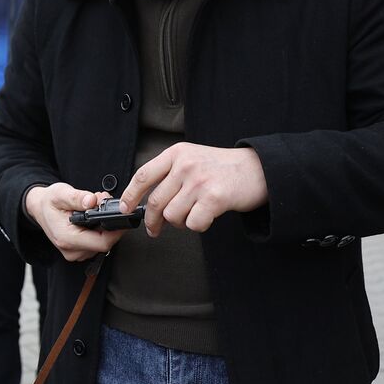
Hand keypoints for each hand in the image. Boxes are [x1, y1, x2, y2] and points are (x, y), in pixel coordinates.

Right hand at [25, 183, 125, 261]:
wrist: (40, 209)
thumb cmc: (49, 202)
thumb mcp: (60, 193)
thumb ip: (77, 197)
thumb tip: (92, 201)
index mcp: (66, 238)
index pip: (102, 242)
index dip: (115, 230)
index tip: (119, 216)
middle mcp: (71, 250)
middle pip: (105, 243)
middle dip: (109, 224)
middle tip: (103, 206)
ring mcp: (76, 253)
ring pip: (103, 244)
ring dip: (105, 227)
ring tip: (95, 211)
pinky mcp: (80, 252)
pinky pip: (97, 244)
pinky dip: (99, 231)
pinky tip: (92, 221)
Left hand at [118, 143, 268, 235]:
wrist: (259, 169)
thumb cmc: (223, 168)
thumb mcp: (192, 159)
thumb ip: (169, 174)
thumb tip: (145, 202)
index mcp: (176, 154)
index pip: (143, 176)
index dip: (129, 195)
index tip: (124, 209)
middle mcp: (185, 165)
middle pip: (155, 202)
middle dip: (152, 221)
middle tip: (154, 230)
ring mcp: (200, 181)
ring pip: (173, 215)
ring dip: (181, 222)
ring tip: (193, 214)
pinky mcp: (214, 197)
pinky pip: (193, 223)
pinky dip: (198, 226)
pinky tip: (207, 217)